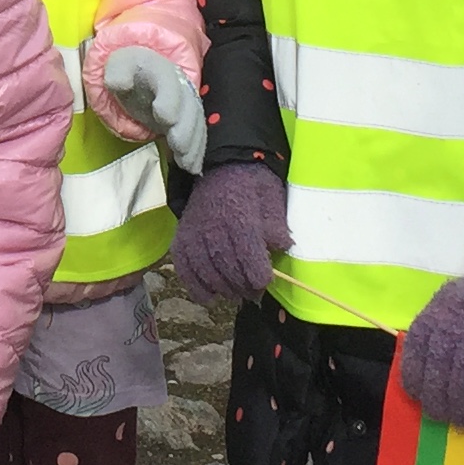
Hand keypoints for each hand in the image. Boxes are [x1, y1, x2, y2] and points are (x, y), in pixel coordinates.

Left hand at [100, 46, 206, 175]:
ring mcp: (185, 101)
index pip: (166, 79)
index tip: (165, 116)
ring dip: (192, 143)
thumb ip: (117, 73)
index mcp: (157, 67)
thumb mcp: (116, 67)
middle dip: (185, 126)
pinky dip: (196, 151)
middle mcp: (177, 83)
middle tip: (178, 144)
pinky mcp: (186, 118)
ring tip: (187, 163)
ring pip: (196, 120)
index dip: (169, 98)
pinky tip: (192, 167)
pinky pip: (197, 133)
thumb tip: (120, 83)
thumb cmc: (125, 71)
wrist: (139, 72)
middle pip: (187, 104)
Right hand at [168, 159, 290, 304]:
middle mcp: (212, 226)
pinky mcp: (181, 238)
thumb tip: (282, 245)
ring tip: (237, 294)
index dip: (258, 275)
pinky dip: (196, 288)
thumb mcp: (272, 195)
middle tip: (255, 293)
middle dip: (243, 286)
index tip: (266, 281)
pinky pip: (184, 269)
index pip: (247, 254)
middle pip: (227, 268)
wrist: (220, 166)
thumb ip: (276, 222)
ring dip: (223, 289)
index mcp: (238, 215)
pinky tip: (210, 298)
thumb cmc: (251, 184)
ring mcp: (193, 233)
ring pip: (206, 272)